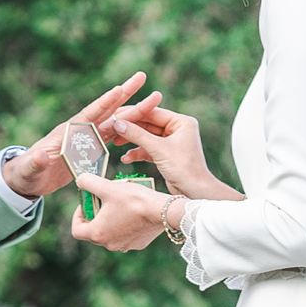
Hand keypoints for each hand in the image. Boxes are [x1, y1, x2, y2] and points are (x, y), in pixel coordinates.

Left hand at [2, 72, 161, 197]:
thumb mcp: (30, 168)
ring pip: (115, 123)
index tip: (119, 88)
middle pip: (107, 111)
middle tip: (143, 77)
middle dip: (126, 95)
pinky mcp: (90, 150)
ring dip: (134, 112)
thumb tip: (42, 156)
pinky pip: (112, 137)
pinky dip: (127, 131)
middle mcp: (80, 131)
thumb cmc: (26, 172)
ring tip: (153, 99)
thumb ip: (37, 162)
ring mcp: (87, 139)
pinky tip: (143, 126)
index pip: (89, 114)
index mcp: (68, 131)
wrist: (27, 179)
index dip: (104, 103)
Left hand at [70, 173, 187, 251]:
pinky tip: (132, 211)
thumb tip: (80, 180)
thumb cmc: (134, 200)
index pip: (76, 230)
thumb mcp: (107, 187)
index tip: (86, 203)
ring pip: (110, 233)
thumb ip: (88, 182)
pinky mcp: (138, 244)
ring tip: (118, 203)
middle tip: (102, 200)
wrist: (163, 210)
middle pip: (94, 231)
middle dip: (95, 215)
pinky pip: (125, 235)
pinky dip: (124, 225)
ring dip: (109, 220)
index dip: (77, 215)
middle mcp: (109, 244)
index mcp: (98, 234)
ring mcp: (124, 246)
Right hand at [112, 108, 244, 199]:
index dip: (131, 114)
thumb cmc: (184, 169)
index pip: (152, 112)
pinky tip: (126, 159)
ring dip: (130, 140)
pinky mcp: (166, 154)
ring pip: (145, 137)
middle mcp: (177, 129)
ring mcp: (171, 142)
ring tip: (114, 143)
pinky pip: (148, 149)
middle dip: (129, 128)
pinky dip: (137, 153)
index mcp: (181, 122)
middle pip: (147, 124)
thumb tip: (117, 123)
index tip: (114, 116)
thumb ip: (137, 135)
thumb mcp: (158, 149)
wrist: (195, 193)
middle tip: (109, 129)